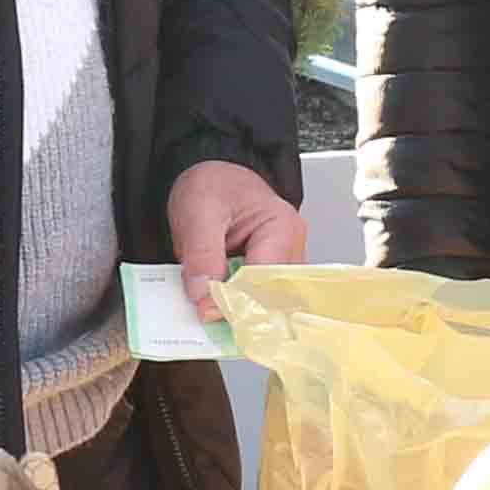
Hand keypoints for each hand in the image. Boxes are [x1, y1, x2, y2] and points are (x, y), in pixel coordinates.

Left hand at [165, 159, 304, 320]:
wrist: (210, 175)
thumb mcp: (199, 213)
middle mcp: (289, 249)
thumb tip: (203, 296)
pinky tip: (213, 304)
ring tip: (207, 308)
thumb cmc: (213, 185)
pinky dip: (233, 305)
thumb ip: (202, 255)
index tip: (207, 312)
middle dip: (238, 310)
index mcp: (282, 228)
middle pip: (272, 297)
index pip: (266, 279)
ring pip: (265, 303)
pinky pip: (254, 299)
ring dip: (235, 310)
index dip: (237, 300)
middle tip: (205, 315)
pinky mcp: (265, 275)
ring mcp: (280, 264)